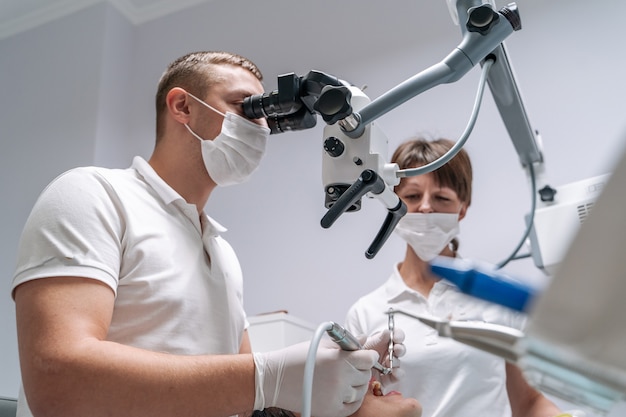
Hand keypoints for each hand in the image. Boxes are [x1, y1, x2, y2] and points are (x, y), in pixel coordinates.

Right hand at [253, 340, 377, 416]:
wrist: (274, 379)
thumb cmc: (295, 359)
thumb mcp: (321, 345)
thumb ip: (345, 343)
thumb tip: (363, 338)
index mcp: (339, 360)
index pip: (369, 359)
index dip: (367, 356)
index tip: (362, 356)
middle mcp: (341, 380)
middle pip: (366, 375)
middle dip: (360, 369)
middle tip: (347, 366)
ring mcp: (337, 397)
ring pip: (360, 391)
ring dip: (355, 385)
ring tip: (339, 378)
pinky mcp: (332, 411)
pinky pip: (353, 406)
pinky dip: (350, 399)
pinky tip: (340, 391)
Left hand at [361, 328, 405, 384]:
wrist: (350, 371)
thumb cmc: (357, 355)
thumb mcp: (362, 345)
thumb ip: (375, 339)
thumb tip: (386, 332)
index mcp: (383, 341)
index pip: (395, 335)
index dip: (398, 335)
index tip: (396, 337)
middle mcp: (388, 353)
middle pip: (400, 349)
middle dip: (400, 348)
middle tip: (396, 349)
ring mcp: (389, 365)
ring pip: (398, 362)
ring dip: (396, 361)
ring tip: (388, 361)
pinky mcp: (389, 378)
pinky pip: (398, 376)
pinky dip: (398, 374)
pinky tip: (394, 372)